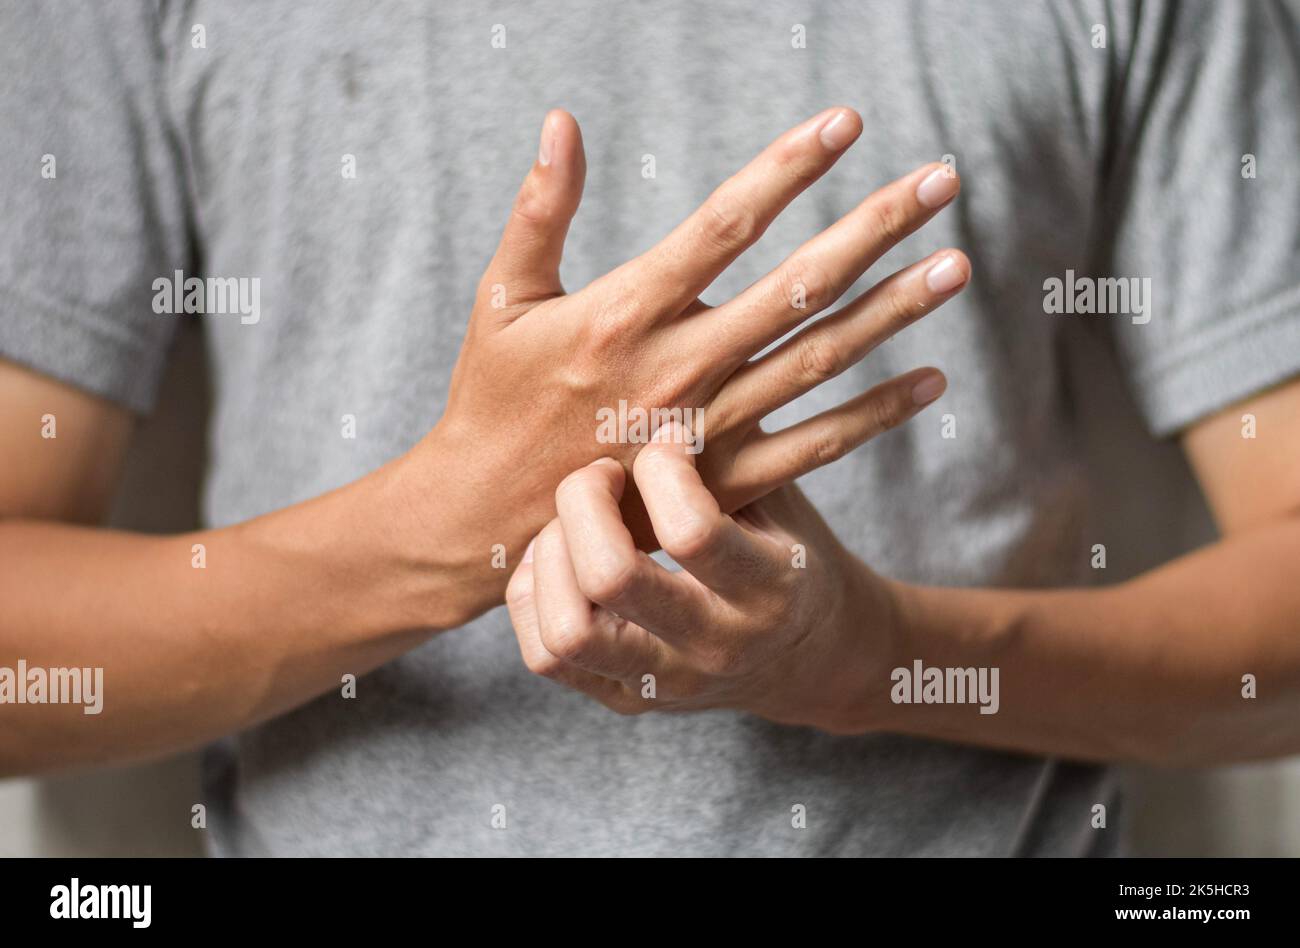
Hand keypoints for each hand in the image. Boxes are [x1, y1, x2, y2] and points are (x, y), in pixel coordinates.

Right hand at [398, 107, 967, 616]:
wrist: (484, 521)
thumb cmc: (492, 399)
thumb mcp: (503, 297)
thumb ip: (539, 210)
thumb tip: (564, 119)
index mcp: (622, 312)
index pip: (723, 224)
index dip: (788, 169)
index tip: (846, 124)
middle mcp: (676, 368)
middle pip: (794, 286)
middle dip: (873, 226)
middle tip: (941, 178)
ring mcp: (706, 431)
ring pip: (816, 361)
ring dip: (892, 311)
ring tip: (956, 266)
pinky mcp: (721, 482)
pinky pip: (813, 448)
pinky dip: (875, 416)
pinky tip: (932, 381)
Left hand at [504, 422, 901, 732]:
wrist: (810, 660)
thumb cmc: (790, 551)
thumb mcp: (782, 496)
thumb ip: (735, 442)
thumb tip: (686, 330)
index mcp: (769, 588)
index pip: (692, 529)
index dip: (660, 466)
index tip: (663, 441)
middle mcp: (714, 645)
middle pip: (611, 579)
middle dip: (583, 503)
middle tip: (597, 473)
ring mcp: (663, 683)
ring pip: (566, 633)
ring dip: (549, 560)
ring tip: (567, 522)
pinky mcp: (622, 699)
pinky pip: (544, 656)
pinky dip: (532, 596)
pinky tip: (555, 557)